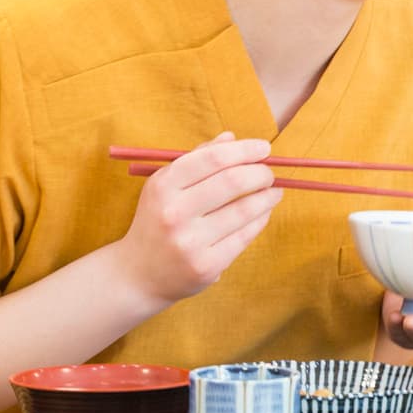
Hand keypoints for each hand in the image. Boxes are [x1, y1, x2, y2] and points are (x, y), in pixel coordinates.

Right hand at [114, 132, 281, 305]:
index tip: (264, 148)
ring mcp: (190, 241)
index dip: (245, 150)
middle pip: (233, 182)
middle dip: (261, 173)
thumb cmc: (158, 221)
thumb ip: (196, 159)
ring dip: (267, 197)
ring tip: (274, 192)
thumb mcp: (165, 186)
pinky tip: (263, 213)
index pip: (213, 158)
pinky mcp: (207, 265)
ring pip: (244, 210)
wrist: (138, 274)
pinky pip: (245, 236)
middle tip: (269, 173)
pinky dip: (261, 219)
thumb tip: (231, 138)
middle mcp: (174, 212)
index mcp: (163, 185)